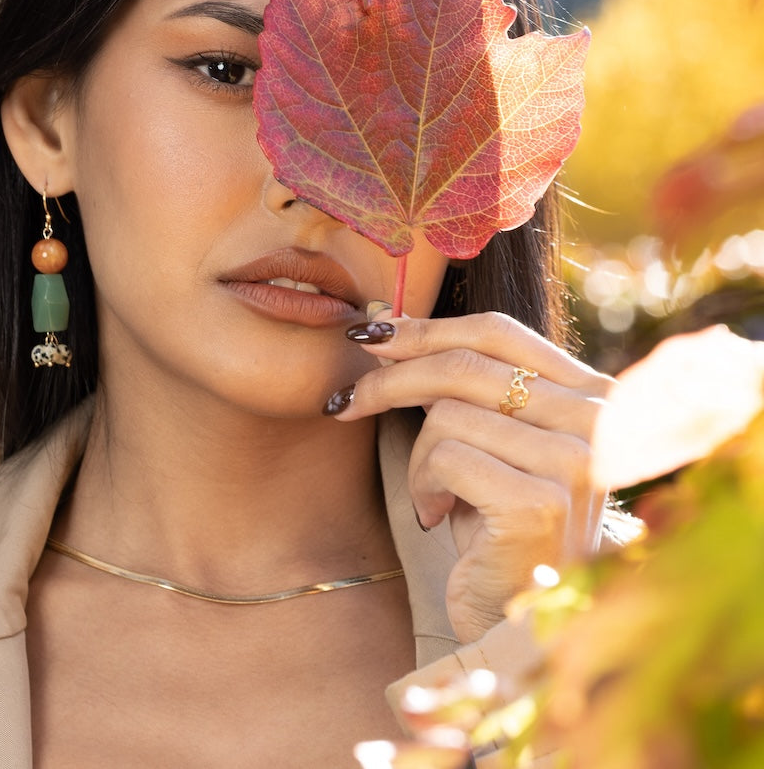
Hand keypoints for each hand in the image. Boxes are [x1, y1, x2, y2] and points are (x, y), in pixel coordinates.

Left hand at [326, 310, 610, 641]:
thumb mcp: (484, 440)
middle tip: (346, 402)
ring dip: (418, 457)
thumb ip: (460, 385)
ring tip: (432, 493)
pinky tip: (440, 517)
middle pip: (465, 364)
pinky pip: (445, 457)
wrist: (517, 620)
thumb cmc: (496, 524)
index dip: (426, 328)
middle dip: (390, 379)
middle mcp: (599, 422)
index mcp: (593, 395)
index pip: (498, 332)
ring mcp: (576, 462)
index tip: (370, 333)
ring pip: (448, 413)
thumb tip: (388, 325)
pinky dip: (425, 486)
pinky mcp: (540, 504)